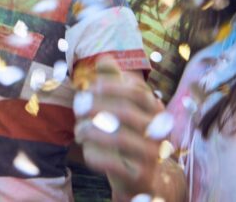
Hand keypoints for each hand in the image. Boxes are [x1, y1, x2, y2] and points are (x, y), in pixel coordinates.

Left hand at [74, 58, 167, 198]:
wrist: (139, 177)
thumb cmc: (126, 135)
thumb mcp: (121, 108)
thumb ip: (114, 83)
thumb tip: (104, 58)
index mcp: (156, 110)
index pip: (136, 91)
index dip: (111, 86)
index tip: (89, 87)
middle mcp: (158, 131)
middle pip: (126, 112)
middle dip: (96, 107)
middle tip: (77, 109)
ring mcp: (153, 155)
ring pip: (120, 138)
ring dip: (91, 131)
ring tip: (78, 131)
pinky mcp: (142, 176)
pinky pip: (115, 164)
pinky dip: (95, 154)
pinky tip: (85, 150)